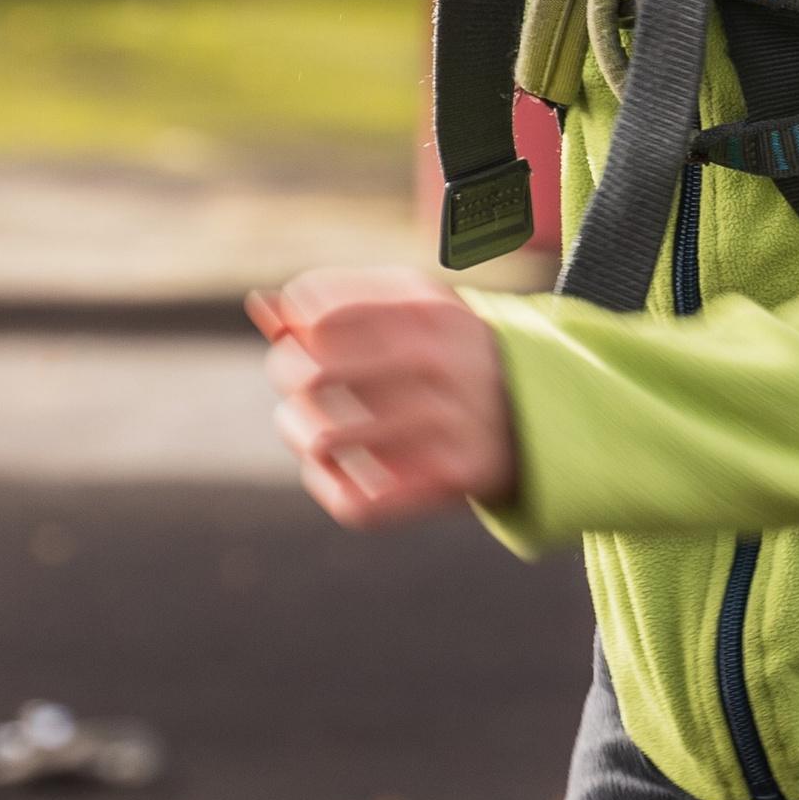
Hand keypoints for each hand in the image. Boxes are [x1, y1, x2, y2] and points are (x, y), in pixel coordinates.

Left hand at [246, 268, 518, 527]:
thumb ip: (338, 298)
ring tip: (309, 427)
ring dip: (301, 432)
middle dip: (289, 377)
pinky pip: (357, 501)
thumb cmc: (448, 352)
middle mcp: (441, 367)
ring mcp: (448, 427)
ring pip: (325, 440)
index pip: (323, 318)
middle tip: (301, 384)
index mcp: (429, 313)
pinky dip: (328, 485)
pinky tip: (330, 469)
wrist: (536, 410)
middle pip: (312, 374)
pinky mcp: (452, 482)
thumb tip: (262, 306)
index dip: (294, 332)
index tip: (301, 340)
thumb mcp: (408, 309)